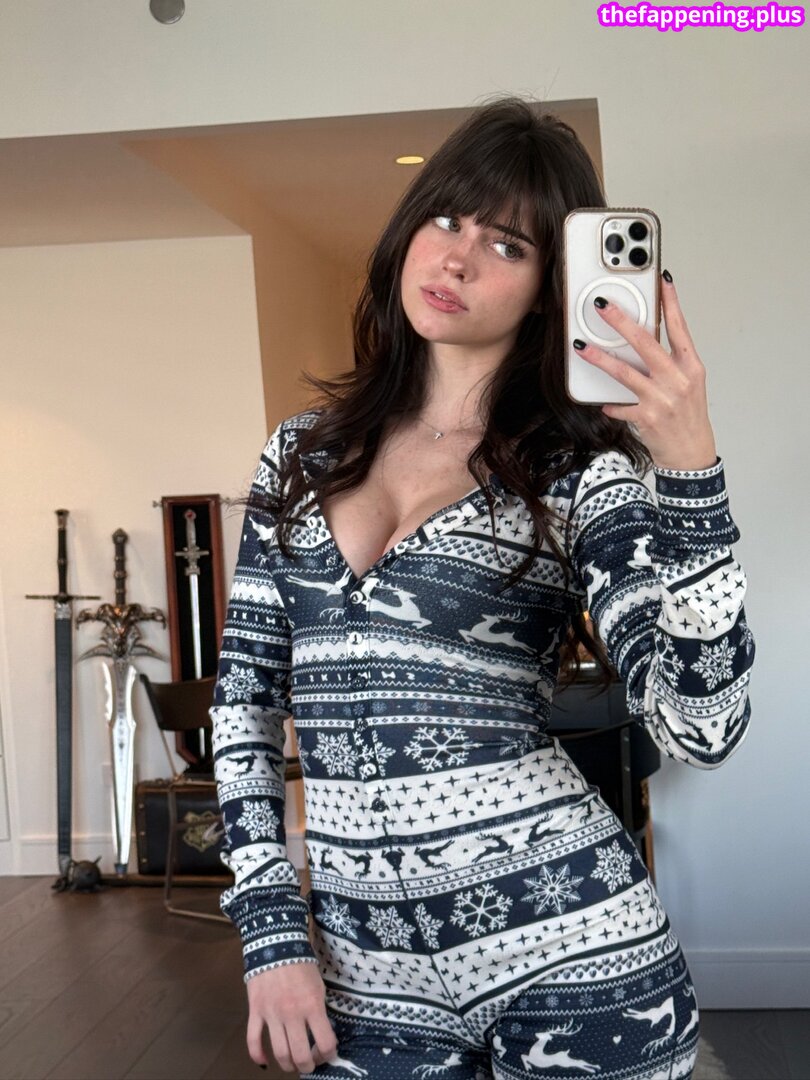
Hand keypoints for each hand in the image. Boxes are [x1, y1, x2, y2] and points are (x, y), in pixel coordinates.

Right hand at [246, 961, 337, 1072]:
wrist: (276, 942)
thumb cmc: (301, 962)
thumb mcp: (318, 984)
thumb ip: (319, 1009)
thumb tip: (321, 1031)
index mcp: (313, 1005)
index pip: (325, 1042)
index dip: (329, 1054)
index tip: (328, 1054)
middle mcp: (292, 1013)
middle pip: (300, 1055)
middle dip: (307, 1066)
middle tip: (309, 1064)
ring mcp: (272, 1014)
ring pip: (279, 1053)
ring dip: (287, 1065)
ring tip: (292, 1064)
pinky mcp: (255, 1011)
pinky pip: (253, 1040)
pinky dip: (257, 1056)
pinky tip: (264, 1063)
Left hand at [573, 272, 717, 470]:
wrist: (691, 454)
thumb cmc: (688, 417)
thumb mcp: (688, 384)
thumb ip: (670, 362)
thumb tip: (644, 341)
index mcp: (691, 367)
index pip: (680, 328)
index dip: (670, 303)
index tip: (661, 281)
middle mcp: (678, 380)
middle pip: (646, 344)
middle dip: (622, 322)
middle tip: (603, 307)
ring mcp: (662, 398)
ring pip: (625, 372)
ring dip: (601, 358)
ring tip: (582, 347)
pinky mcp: (646, 417)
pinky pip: (619, 406)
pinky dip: (610, 404)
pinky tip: (603, 402)